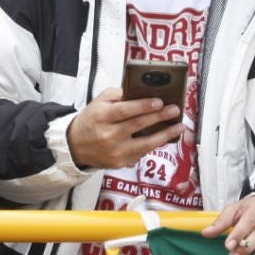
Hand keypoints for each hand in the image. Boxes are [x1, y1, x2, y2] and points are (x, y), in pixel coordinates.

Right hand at [64, 87, 181, 169]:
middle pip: (137, 125)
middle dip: (159, 117)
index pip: (124, 111)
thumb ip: (120, 94)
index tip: (159, 102)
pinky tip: (166, 136)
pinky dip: (155, 144)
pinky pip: (141, 153)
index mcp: (101, 117)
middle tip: (174, 110)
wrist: (75, 145)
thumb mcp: (100, 101)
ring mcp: (114, 152)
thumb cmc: (92, 119)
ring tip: (179, 126)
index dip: (143, 106)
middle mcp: (107, 136)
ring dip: (165, 135)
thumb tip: (143, 91)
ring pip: (144, 144)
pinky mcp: (120, 163)